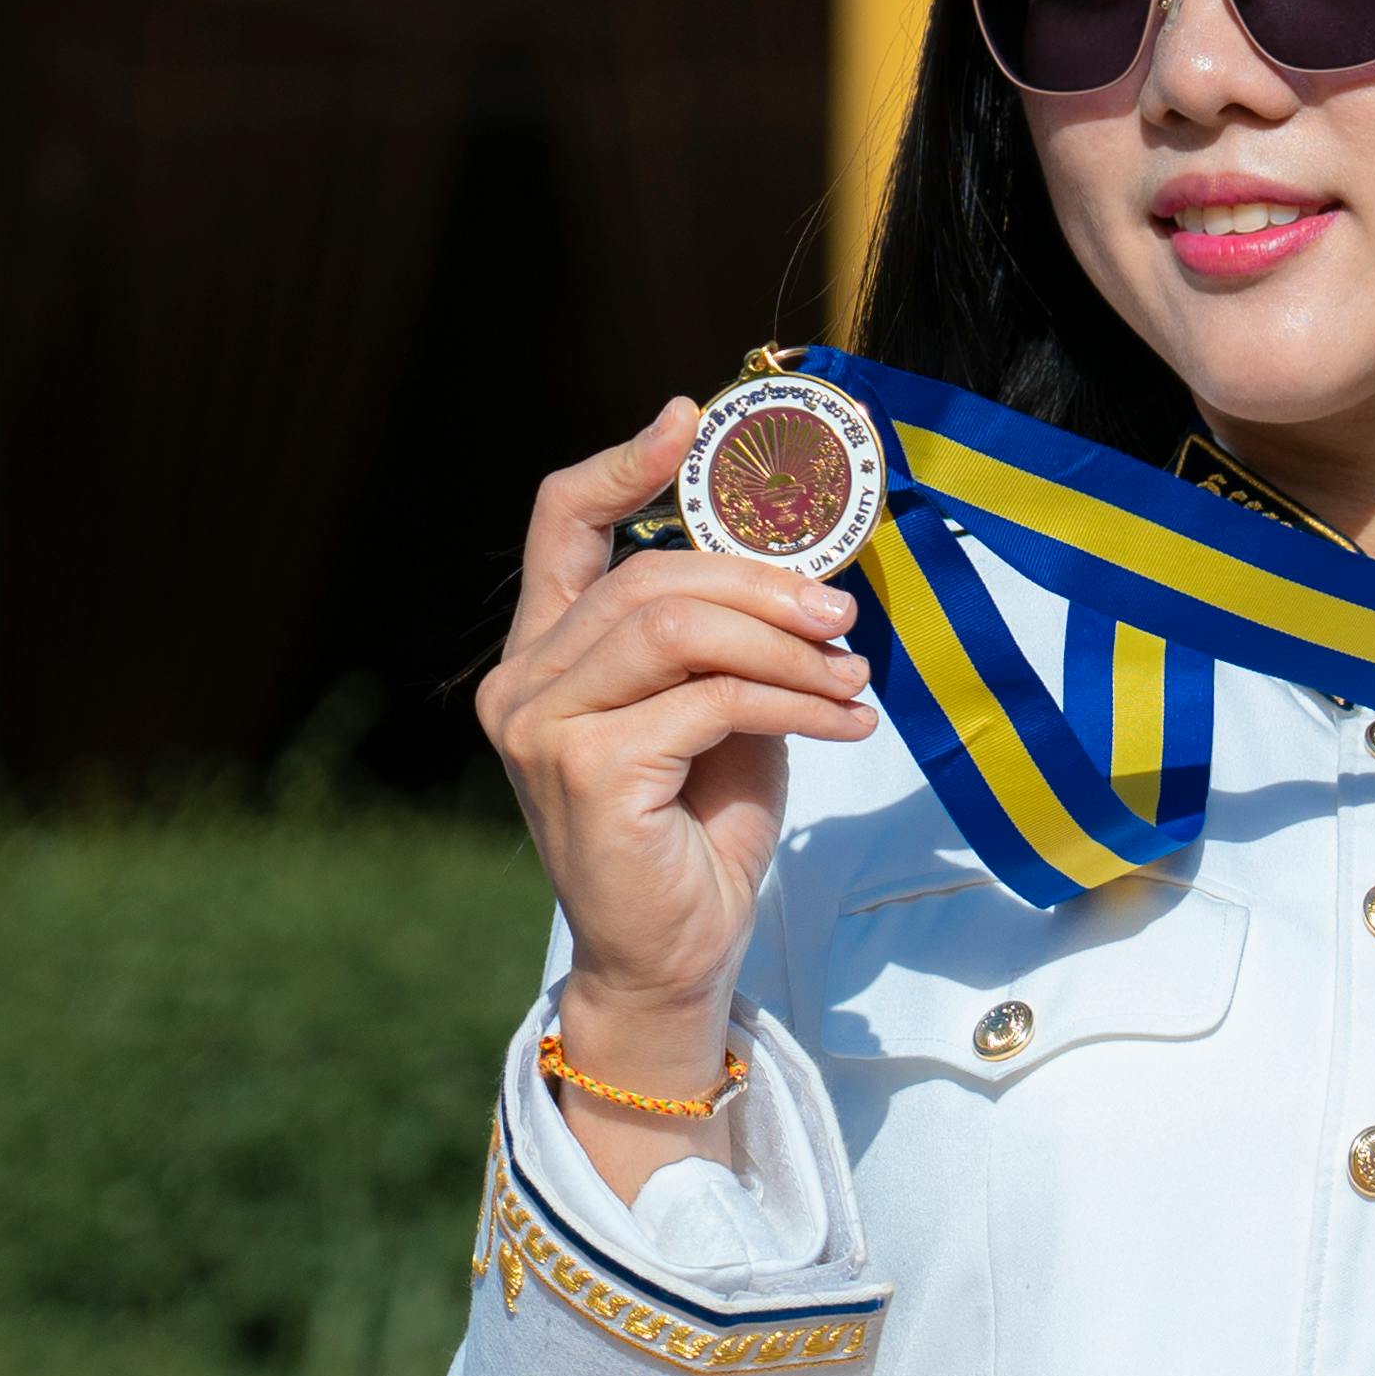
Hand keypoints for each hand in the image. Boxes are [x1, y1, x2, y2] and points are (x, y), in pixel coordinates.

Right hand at [473, 403, 877, 1188]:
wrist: (674, 956)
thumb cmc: (695, 829)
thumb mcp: (713, 707)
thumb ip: (721, 635)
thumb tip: (800, 560)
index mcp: (544, 653)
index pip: (559, 522)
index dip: (624, 463)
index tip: (690, 419)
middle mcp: (522, 682)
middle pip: (649, 575)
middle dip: (761, 584)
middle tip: (843, 616)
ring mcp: (543, 727)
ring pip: (676, 627)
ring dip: (784, 645)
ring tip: (851, 676)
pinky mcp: (588, 772)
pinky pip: (709, 700)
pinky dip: (794, 702)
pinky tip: (845, 720)